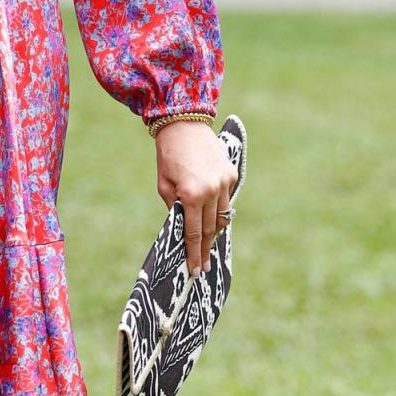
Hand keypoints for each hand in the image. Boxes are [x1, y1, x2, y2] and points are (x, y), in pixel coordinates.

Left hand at [155, 122, 236, 276]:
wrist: (184, 124)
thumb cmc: (168, 156)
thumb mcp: (164, 185)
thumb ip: (175, 208)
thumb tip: (184, 228)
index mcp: (191, 194)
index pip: (194, 232)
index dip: (194, 253)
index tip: (194, 270)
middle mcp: (212, 190)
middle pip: (211, 229)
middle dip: (205, 249)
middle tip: (202, 267)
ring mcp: (225, 182)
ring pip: (223, 217)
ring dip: (215, 232)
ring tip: (207, 247)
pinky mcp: (231, 174)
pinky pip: (227, 200)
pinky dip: (220, 210)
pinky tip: (213, 220)